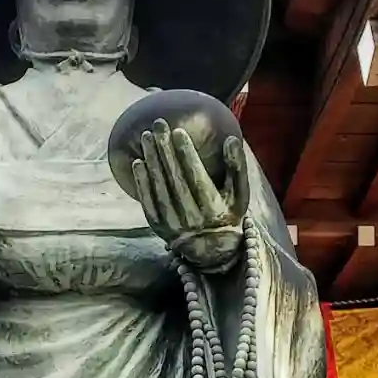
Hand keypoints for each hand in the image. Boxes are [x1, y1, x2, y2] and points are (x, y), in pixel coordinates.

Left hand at [132, 121, 244, 271]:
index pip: (196, 176)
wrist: (213, 251)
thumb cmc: (228, 213)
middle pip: (175, 178)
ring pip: (160, 188)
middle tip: (158, 125)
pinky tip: (138, 162)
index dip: (186, 154)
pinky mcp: (159, 227)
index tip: (177, 132)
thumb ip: (237, 167)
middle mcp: (191, 217)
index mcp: (212, 207)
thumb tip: (230, 139)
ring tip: (146, 137)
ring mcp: (173, 223)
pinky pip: (148, 202)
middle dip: (165, 149)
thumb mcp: (240, 193)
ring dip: (151, 160)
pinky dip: (142, 182)